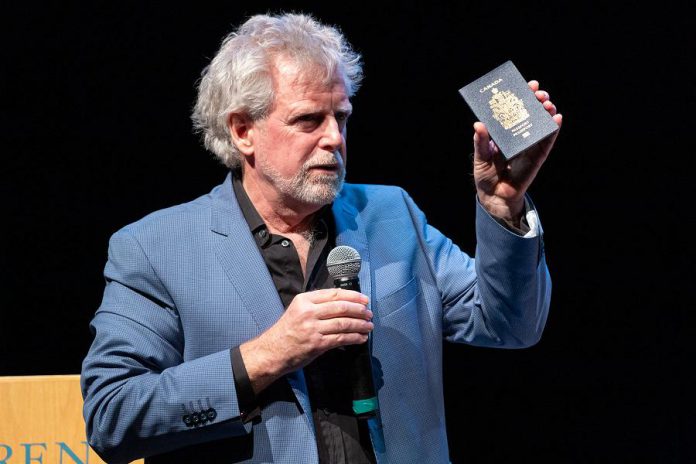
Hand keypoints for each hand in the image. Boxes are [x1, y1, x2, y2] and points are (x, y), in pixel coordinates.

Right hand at [240, 288, 372, 393]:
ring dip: (360, 324)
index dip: (353, 296)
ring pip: (344, 323)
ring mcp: (313, 328)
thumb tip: (343, 302)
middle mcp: (309, 312)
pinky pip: (341, 339)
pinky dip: (354, 338)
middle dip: (359, 310)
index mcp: (304, 300)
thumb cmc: (287, 331)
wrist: (273, 351)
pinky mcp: (317, 344)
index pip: (334, 294)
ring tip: (369, 326)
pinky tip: (361, 338)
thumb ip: (317, 304)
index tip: (364, 300)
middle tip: (369, 313)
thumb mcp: (298, 310)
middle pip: (341, 307)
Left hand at [473, 80, 562, 223]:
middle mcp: (519, 136)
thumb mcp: (480, 157)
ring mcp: (529, 146)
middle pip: (530, 114)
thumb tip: (478, 124)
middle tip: (539, 92)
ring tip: (548, 103)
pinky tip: (557, 119)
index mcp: (505, 133)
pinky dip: (553, 131)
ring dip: (546, 113)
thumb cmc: (486, 176)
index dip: (522, 97)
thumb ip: (480, 142)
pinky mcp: (537, 157)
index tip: (527, 85)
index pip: (514, 110)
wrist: (494, 197)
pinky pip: (547, 142)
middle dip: (536, 101)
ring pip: (541, 125)